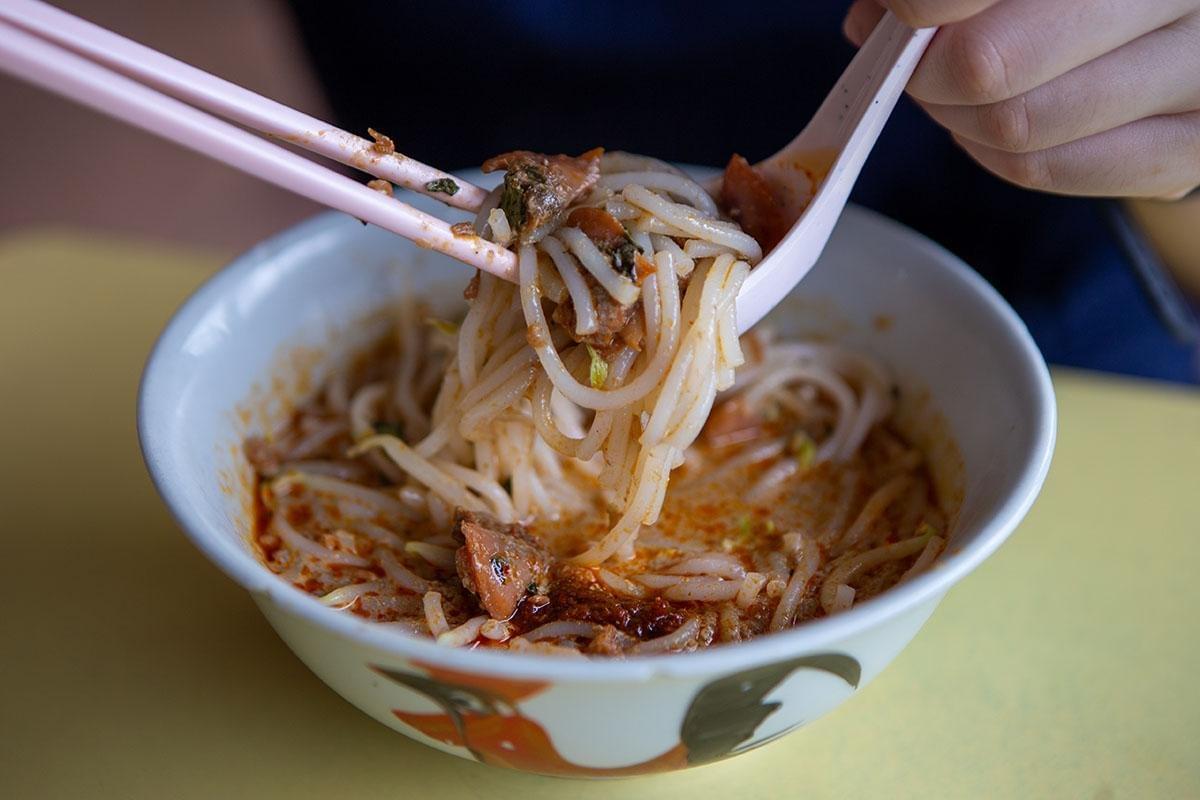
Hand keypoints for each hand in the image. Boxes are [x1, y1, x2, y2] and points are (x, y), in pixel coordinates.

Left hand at [845, 0, 1199, 198]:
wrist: (1183, 17)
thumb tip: (872, 19)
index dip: (919, 5)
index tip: (890, 12)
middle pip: (987, 65)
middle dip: (927, 71)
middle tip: (913, 59)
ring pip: (1017, 129)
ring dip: (957, 117)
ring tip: (953, 88)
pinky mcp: (1193, 149)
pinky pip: (1051, 170)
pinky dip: (994, 154)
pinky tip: (988, 123)